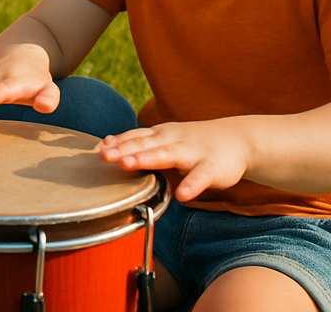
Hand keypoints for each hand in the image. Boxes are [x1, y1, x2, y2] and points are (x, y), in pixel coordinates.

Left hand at [96, 119, 251, 201]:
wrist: (236, 139)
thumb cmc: (193, 143)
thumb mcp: (164, 140)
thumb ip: (139, 144)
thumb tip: (106, 149)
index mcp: (160, 134)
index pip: (133, 136)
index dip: (114, 143)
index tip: (93, 151)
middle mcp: (172, 139)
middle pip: (143, 144)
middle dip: (122, 150)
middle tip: (102, 156)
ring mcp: (192, 152)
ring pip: (166, 155)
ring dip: (146, 159)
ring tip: (127, 165)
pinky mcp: (212, 167)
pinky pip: (201, 177)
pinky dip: (192, 185)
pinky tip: (183, 196)